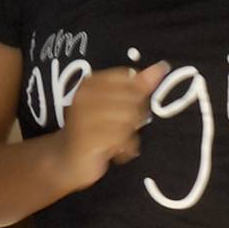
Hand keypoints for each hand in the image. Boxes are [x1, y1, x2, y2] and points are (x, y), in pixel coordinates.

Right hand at [53, 63, 170, 193]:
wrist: (66, 160)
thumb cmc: (95, 130)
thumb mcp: (114, 105)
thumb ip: (137, 86)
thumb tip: (162, 67)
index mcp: (91, 83)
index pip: (129, 78)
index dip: (136, 95)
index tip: (128, 108)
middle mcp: (85, 96)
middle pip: (133, 99)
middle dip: (134, 118)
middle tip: (123, 130)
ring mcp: (85, 117)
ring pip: (129, 120)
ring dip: (129, 136)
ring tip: (118, 142)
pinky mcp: (88, 139)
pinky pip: (122, 139)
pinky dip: (125, 149)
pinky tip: (116, 152)